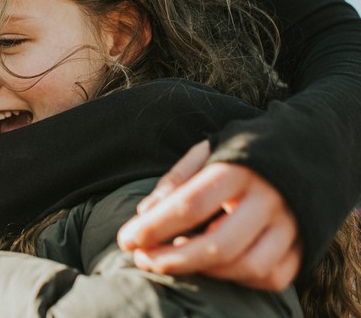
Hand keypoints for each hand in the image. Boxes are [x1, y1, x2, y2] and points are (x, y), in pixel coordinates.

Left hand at [117, 140, 301, 290]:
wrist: (302, 151)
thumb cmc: (239, 154)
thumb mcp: (205, 153)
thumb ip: (175, 182)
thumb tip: (144, 216)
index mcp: (238, 167)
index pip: (190, 204)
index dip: (155, 227)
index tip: (126, 239)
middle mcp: (268, 197)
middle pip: (219, 244)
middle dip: (173, 260)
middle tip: (142, 260)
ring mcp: (291, 224)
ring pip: (247, 266)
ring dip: (204, 272)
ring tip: (173, 260)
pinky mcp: (304, 245)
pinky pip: (271, 277)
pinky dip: (237, 279)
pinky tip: (212, 267)